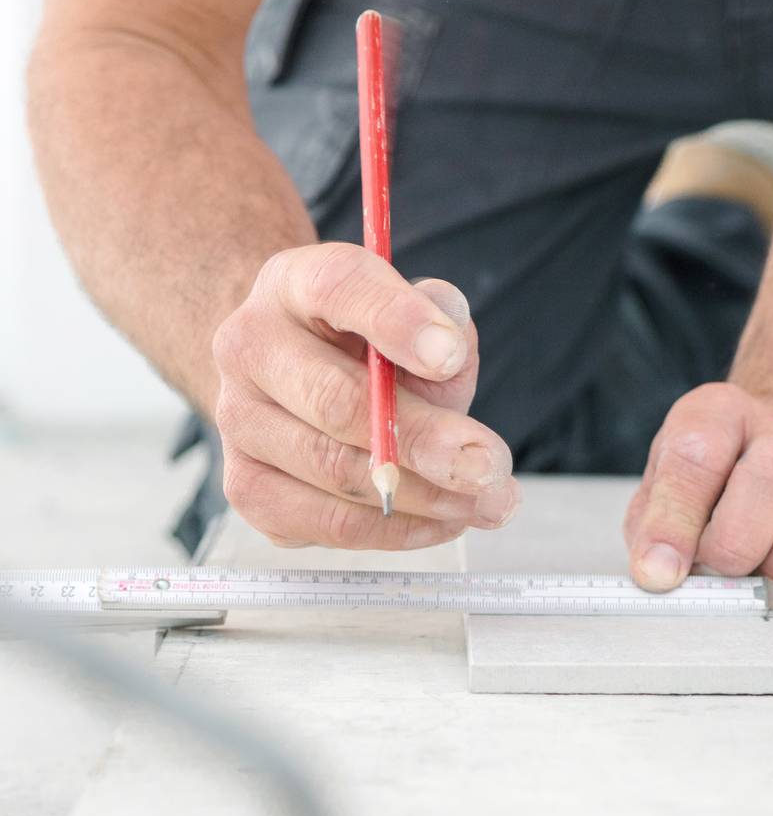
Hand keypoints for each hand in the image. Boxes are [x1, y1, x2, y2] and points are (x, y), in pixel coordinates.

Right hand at [212, 243, 518, 548]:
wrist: (302, 379)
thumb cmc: (373, 346)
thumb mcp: (415, 312)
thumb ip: (442, 321)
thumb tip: (450, 354)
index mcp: (294, 283)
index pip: (338, 287)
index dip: (397, 320)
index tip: (451, 357)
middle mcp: (250, 348)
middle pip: (335, 400)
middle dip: (426, 440)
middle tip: (491, 464)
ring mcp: (238, 423)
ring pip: (333, 471)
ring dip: (424, 496)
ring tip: (490, 502)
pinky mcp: (248, 489)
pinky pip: (326, 524)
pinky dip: (395, 531)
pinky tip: (445, 521)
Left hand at [624, 383, 772, 607]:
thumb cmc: (714, 489)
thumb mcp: (663, 494)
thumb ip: (654, 530)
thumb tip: (658, 574)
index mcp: (719, 414)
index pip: (697, 453)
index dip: (674, 522)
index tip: (662, 574)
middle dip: (738, 545)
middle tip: (719, 578)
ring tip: (763, 591)